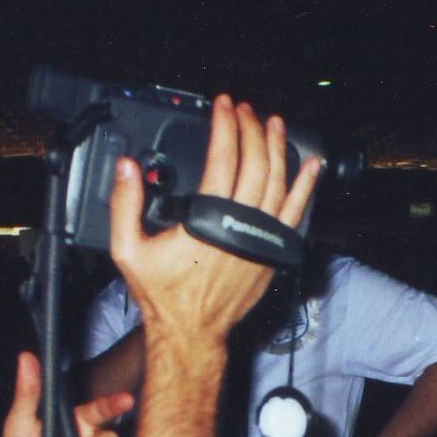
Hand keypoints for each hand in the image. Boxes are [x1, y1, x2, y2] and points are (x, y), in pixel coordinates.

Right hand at [109, 95, 320, 344]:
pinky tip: (311, 167)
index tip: (224, 105)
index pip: (223, 158)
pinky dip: (305, 187)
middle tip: (245, 109)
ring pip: (279, 183)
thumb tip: (127, 168)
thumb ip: (124, 204)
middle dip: (252, 130)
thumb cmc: (163, 294)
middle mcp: (240, 226)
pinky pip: (295, 213)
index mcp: (207, 220)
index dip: (226, 126)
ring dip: (278, 149)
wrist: (192, 331)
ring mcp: (261, 238)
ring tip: (273, 123)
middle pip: (255, 164)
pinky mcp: (272, 251)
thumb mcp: (128, 249)